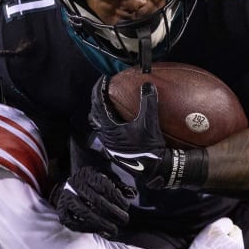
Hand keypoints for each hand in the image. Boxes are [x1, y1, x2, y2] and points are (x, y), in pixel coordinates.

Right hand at [54, 166, 133, 237]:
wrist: (68, 188)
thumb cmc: (92, 185)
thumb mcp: (105, 178)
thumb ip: (119, 186)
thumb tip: (133, 193)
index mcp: (86, 174)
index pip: (103, 185)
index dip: (117, 197)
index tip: (126, 206)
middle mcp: (73, 184)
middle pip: (96, 200)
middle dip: (113, 212)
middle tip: (124, 220)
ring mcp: (65, 198)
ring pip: (85, 212)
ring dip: (102, 223)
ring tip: (114, 230)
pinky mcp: (61, 211)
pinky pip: (74, 223)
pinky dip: (88, 229)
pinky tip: (100, 231)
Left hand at [88, 76, 207, 189]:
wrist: (154, 169)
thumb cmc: (150, 146)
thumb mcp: (149, 122)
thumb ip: (148, 102)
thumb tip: (147, 85)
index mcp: (109, 128)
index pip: (98, 104)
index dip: (99, 89)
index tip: (104, 79)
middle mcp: (105, 137)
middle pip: (94, 114)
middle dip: (97, 100)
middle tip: (104, 90)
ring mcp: (109, 145)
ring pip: (99, 125)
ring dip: (101, 113)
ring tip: (109, 104)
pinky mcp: (114, 151)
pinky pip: (106, 132)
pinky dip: (108, 123)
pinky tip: (118, 121)